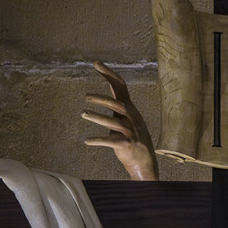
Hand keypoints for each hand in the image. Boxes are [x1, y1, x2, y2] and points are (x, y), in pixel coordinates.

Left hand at [83, 63, 156, 180]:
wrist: (144, 163)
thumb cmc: (132, 140)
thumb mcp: (127, 121)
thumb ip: (118, 111)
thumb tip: (107, 99)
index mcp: (130, 110)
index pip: (121, 87)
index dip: (109, 74)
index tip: (96, 64)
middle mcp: (132, 118)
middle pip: (117, 104)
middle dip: (102, 99)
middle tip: (86, 96)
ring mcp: (130, 132)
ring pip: (113, 122)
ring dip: (97, 117)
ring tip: (83, 113)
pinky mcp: (126, 145)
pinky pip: (110, 141)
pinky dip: (97, 140)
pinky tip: (87, 141)